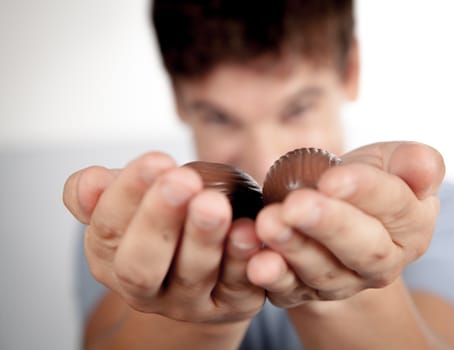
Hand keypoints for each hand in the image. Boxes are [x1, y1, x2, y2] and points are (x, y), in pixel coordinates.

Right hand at [63, 152, 264, 322]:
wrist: (205, 271)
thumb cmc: (162, 225)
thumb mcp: (128, 205)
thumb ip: (101, 192)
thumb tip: (89, 181)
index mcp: (111, 260)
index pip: (107, 230)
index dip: (127, 194)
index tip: (156, 160)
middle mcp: (145, 289)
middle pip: (141, 265)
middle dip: (159, 221)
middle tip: (181, 181)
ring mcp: (189, 302)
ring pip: (192, 275)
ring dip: (203, 238)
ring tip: (214, 203)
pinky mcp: (231, 305)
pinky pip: (237, 285)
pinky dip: (242, 258)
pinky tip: (249, 230)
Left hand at [246, 142, 444, 307]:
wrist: (335, 212)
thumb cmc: (365, 180)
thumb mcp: (393, 162)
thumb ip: (413, 162)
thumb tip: (424, 167)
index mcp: (411, 226)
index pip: (393, 206)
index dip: (365, 191)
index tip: (333, 179)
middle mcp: (381, 262)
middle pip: (361, 247)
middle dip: (328, 225)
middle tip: (296, 206)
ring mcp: (343, 282)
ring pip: (321, 270)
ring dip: (293, 248)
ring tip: (268, 224)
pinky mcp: (304, 292)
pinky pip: (289, 290)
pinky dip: (273, 278)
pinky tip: (256, 263)